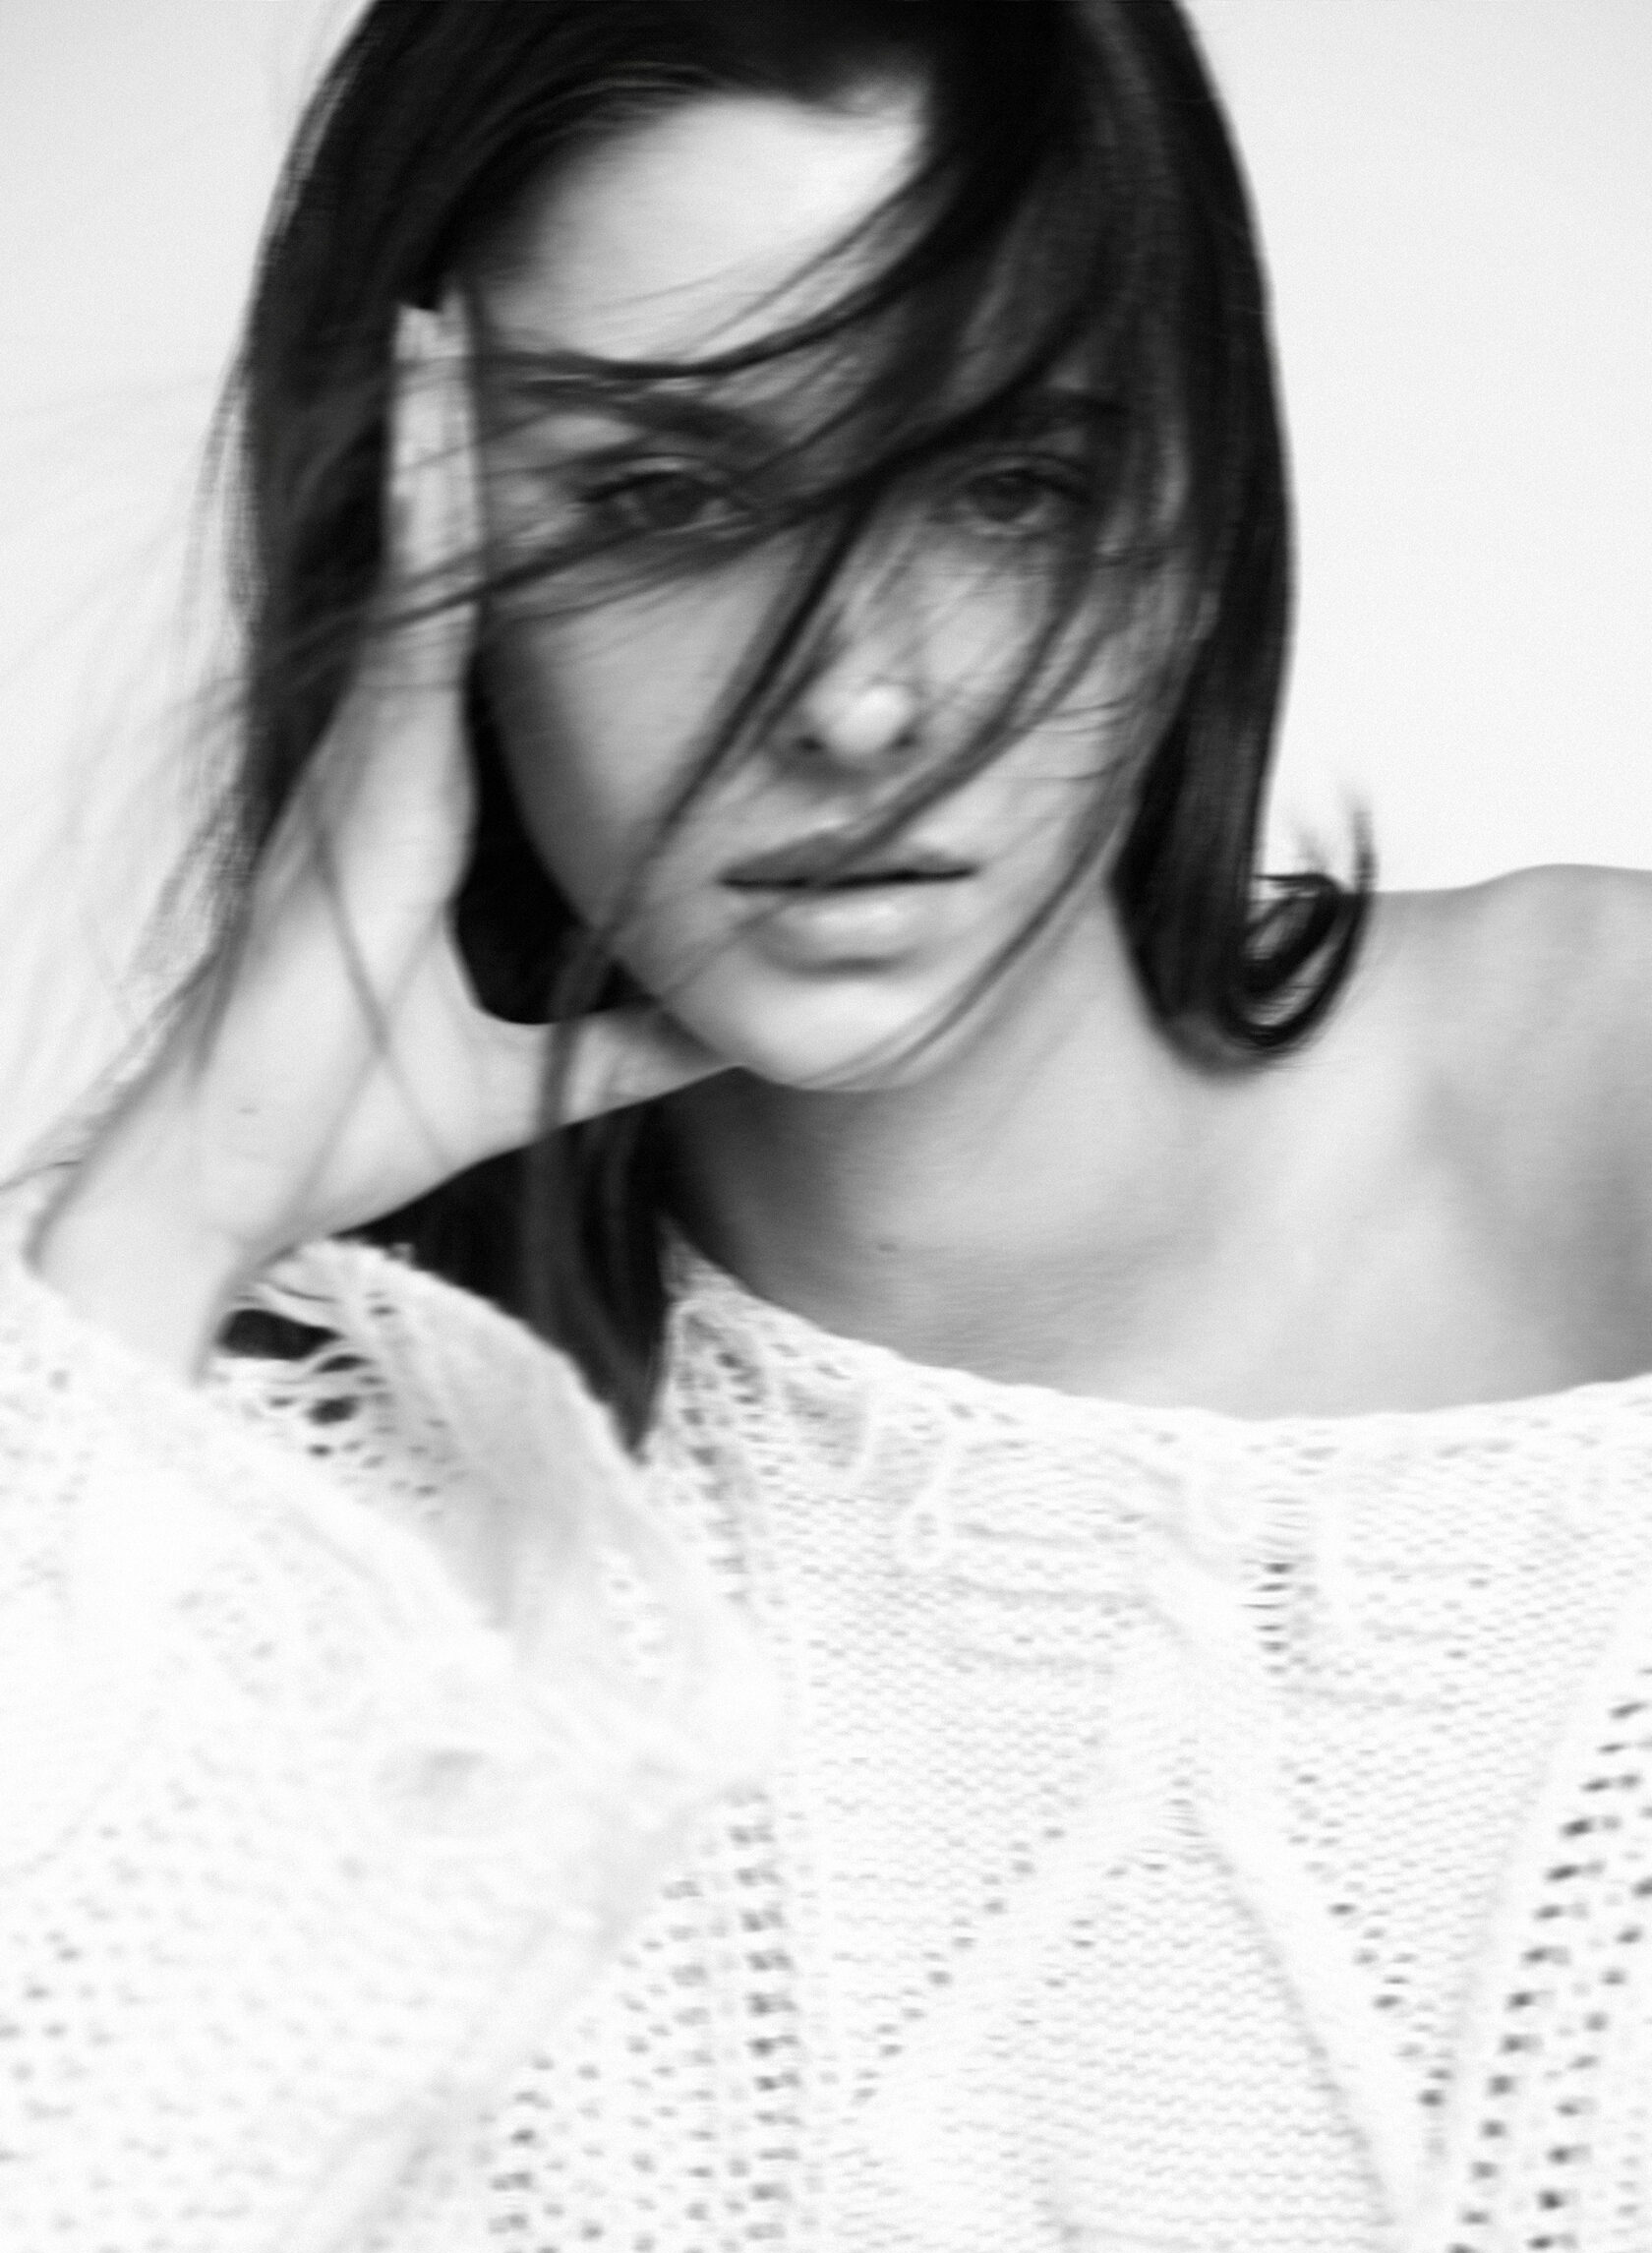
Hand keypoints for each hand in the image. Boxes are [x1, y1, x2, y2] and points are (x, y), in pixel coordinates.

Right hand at [33, 300, 716, 1372]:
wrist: (234, 1180)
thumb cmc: (345, 1123)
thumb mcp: (536, 1078)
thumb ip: (632, 1047)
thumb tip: (736, 1035)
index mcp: (432, 827)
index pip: (485, 667)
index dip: (505, 558)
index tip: (555, 470)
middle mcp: (393, 774)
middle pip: (446, 594)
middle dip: (461, 462)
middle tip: (493, 326)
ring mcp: (366, 769)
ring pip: (417, 580)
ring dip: (438, 448)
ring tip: (458, 320)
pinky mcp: (357, 786)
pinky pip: (405, 626)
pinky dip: (428, 516)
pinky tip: (438, 413)